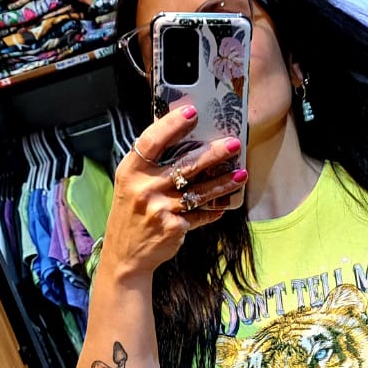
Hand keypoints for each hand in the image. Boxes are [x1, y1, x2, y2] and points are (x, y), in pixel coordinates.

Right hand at [100, 106, 247, 280]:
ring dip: (223, 183)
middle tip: (234, 145)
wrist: (126, 256)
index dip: (172, 125)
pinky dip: (214, 210)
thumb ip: (150, 165)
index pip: (152, 142)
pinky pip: (200, 215)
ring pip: (199, 191)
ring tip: (241, 175)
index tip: (192, 111)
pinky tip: (226, 204)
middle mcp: (144, 188)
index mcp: (130, 171)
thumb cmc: (131, 214)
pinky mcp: (173, 228)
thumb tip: (179, 137)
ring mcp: (159, 209)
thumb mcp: (130, 185)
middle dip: (213, 154)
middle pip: (184, 165)